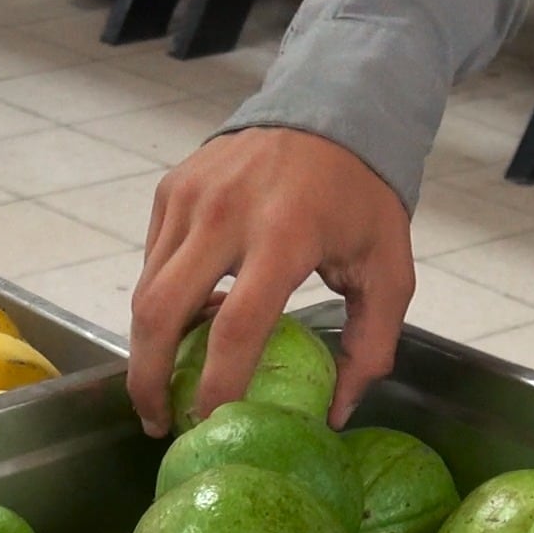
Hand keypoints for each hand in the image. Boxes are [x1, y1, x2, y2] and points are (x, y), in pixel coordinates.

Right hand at [127, 126, 415, 436]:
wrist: (329, 107)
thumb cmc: (361, 197)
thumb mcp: (388, 270)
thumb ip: (371, 345)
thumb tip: (333, 413)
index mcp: (285, 235)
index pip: (236, 328)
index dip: (217, 385)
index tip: (209, 425)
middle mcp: (225, 213)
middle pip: (160, 312)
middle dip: (148, 379)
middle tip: (159, 422)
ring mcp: (189, 197)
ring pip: (145, 291)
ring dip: (147, 346)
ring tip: (165, 382)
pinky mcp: (170, 189)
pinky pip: (152, 262)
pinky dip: (160, 300)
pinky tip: (185, 321)